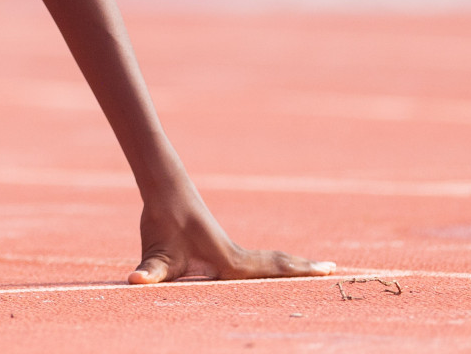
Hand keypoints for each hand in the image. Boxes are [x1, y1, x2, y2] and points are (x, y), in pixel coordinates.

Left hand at [128, 193, 335, 284]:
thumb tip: (135, 281)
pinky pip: (252, 260)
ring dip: (290, 266)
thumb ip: (149, 271)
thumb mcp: (156, 254)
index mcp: (230, 261)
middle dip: (303, 270)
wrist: (161, 188)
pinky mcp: (218, 247)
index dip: (299, 273)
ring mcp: (228, 251)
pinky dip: (270, 265)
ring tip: (315, 270)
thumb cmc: (161, 222)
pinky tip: (271, 270)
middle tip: (334, 270)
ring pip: (267, 261)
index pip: (272, 270)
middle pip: (277, 264)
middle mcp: (235, 256)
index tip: (329, 270)